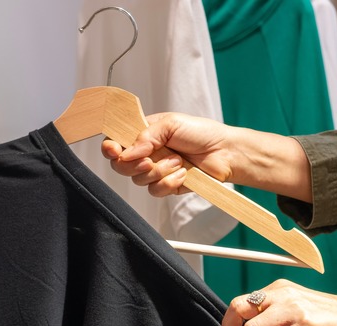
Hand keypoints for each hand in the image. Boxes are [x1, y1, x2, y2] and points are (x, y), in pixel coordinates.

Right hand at [101, 112, 233, 196]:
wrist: (225, 152)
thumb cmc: (201, 133)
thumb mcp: (171, 124)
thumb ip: (145, 136)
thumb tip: (127, 153)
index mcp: (143, 134)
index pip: (116, 142)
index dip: (110, 149)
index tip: (114, 151)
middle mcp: (147, 153)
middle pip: (122, 166)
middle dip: (134, 165)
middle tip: (149, 160)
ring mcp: (156, 171)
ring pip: (139, 180)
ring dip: (159, 171)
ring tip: (178, 161)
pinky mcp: (167, 186)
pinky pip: (155, 190)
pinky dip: (169, 182)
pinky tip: (184, 173)